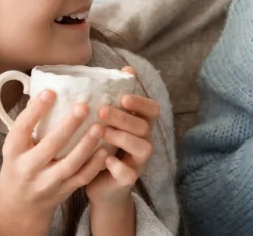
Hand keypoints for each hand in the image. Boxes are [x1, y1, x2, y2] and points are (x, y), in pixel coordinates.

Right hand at [0, 90, 109, 235]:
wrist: (20, 206)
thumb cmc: (19, 165)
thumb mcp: (15, 146)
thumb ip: (28, 124)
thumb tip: (46, 90)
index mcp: (13, 151)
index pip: (22, 128)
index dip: (35, 110)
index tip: (51, 92)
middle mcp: (28, 167)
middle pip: (50, 146)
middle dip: (68, 126)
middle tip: (84, 106)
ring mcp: (47, 182)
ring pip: (70, 164)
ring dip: (87, 145)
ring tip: (100, 126)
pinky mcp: (64, 190)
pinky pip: (82, 177)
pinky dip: (95, 164)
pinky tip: (106, 149)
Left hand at [85, 66, 160, 205]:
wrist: (100, 184)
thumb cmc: (103, 146)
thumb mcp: (108, 121)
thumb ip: (116, 99)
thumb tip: (127, 68)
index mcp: (141, 124)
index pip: (152, 109)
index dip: (141, 102)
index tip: (124, 97)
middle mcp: (145, 141)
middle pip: (144, 126)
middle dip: (124, 118)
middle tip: (102, 111)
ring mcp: (139, 162)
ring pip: (143, 148)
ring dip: (123, 138)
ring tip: (102, 132)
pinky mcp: (128, 180)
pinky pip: (129, 174)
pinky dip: (118, 166)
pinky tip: (105, 159)